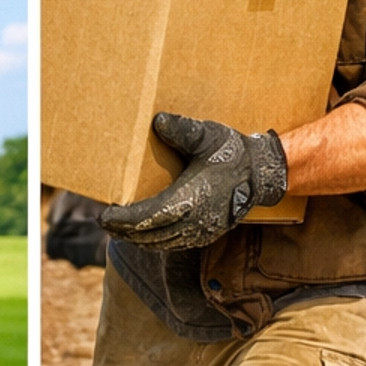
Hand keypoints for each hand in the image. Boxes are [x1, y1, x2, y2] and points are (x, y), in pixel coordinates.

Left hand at [99, 113, 288, 249]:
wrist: (261, 173)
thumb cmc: (232, 153)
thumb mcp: (208, 136)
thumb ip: (182, 130)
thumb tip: (158, 121)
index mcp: (190, 199)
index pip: (147, 217)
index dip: (123, 219)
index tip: (103, 215)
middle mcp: (194, 221)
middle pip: (149, 235)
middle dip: (123, 231)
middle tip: (104, 222)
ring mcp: (201, 231)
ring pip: (160, 243)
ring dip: (137, 238)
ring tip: (119, 229)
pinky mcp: (206, 235)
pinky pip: (174, 244)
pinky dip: (155, 241)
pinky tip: (145, 235)